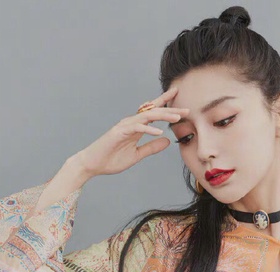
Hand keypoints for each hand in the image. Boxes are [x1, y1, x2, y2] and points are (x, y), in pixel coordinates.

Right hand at [73, 85, 188, 177]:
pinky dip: (147, 129)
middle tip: (187, 109)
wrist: (92, 164)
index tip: (179, 97)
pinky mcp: (119, 133)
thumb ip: (151, 148)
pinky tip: (158, 132)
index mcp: (136, 126)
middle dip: (171, 109)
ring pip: (147, 116)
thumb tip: (167, 142)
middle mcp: (131, 122)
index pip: (153, 112)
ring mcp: (124, 126)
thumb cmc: (111, 159)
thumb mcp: (137, 155)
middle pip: (154, 111)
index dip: (166, 104)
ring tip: (177, 117)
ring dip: (163, 116)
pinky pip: (136, 128)